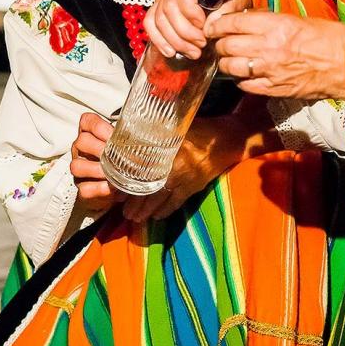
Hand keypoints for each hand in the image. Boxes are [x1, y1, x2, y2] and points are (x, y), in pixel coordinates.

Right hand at [71, 112, 123, 210]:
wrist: (118, 185)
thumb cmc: (122, 158)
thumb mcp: (126, 143)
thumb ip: (132, 137)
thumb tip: (150, 136)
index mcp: (91, 133)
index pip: (88, 121)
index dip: (99, 126)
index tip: (113, 134)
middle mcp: (81, 148)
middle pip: (82, 141)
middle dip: (101, 149)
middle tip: (117, 155)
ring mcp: (80, 167)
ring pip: (77, 166)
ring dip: (98, 170)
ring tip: (114, 173)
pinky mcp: (82, 186)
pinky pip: (84, 188)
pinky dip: (99, 188)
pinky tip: (112, 187)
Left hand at [122, 113, 254, 222]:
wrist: (227, 138)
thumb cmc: (200, 129)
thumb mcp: (176, 127)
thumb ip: (155, 134)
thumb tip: (131, 139)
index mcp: (168, 152)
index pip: (142, 172)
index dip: (128, 183)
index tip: (117, 191)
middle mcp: (175, 168)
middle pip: (149, 190)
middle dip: (135, 203)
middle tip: (124, 212)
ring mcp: (185, 180)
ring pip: (162, 199)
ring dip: (147, 210)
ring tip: (135, 218)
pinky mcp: (195, 187)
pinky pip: (178, 202)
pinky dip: (166, 210)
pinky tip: (157, 217)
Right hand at [145, 0, 251, 58]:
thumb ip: (227, 9)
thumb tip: (210, 27)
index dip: (190, 12)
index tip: (204, 28)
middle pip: (169, 7)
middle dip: (184, 32)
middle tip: (200, 45)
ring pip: (158, 18)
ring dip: (174, 40)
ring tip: (192, 52)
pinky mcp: (160, 5)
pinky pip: (150, 22)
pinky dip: (158, 39)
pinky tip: (170, 51)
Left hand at [206, 11, 344, 99]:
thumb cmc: (327, 38)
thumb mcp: (296, 20)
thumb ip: (269, 22)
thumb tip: (247, 22)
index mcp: (275, 26)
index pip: (233, 23)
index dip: (217, 24)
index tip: (212, 26)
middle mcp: (268, 48)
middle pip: (227, 45)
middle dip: (219, 44)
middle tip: (219, 43)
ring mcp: (269, 71)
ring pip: (231, 67)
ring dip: (226, 63)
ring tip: (228, 59)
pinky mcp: (274, 89)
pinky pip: (245, 86)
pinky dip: (240, 81)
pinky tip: (244, 76)